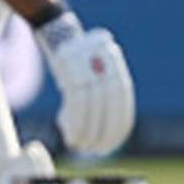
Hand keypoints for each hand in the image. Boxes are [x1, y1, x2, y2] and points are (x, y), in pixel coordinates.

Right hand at [34, 13, 135, 156]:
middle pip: (108, 111)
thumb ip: (105, 92)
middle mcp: (107, 72)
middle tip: (93, 151)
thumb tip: (106, 124)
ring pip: (91, 110)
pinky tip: (69, 133)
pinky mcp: (71, 73)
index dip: (116, 131)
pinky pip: (75, 104)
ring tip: (77, 144)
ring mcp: (89, 72)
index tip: (107, 147)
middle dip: (101, 135)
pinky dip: (73, 123)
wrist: (60, 33)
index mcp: (117, 74)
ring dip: (85, 132)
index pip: (123, 108)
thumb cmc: (79, 59)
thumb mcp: (98, 72)